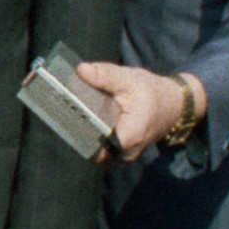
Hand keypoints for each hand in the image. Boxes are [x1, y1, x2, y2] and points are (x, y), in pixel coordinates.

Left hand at [72, 64, 204, 163]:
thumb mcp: (129, 80)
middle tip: (57, 104)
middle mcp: (121, 155)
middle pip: (86, 145)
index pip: (91, 142)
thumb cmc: (151, 94)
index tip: (61, 109)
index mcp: (127, 139)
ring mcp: (117, 158)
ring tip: (64, 108)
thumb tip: (82, 70)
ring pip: (88, 147)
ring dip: (77, 129)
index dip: (74, 126)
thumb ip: (105, 76)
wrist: (170, 106)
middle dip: (72, 125)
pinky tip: (76, 114)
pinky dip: (85, 131)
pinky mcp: (114, 154)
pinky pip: (94, 146)